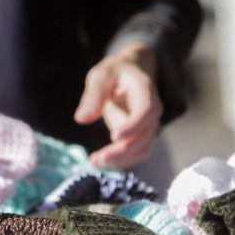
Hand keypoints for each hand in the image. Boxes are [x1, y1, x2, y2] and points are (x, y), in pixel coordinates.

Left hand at [73, 42, 162, 168]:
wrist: (129, 74)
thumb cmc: (114, 73)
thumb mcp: (100, 76)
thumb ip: (93, 96)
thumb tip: (81, 119)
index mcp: (145, 91)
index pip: (146, 111)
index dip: (133, 125)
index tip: (114, 136)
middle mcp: (152, 111)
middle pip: (144, 136)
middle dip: (122, 150)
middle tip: (97, 158)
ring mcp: (149, 126)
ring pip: (142, 149)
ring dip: (120, 160)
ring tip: (95, 161)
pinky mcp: (142, 137)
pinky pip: (136, 154)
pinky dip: (120, 161)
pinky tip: (100, 160)